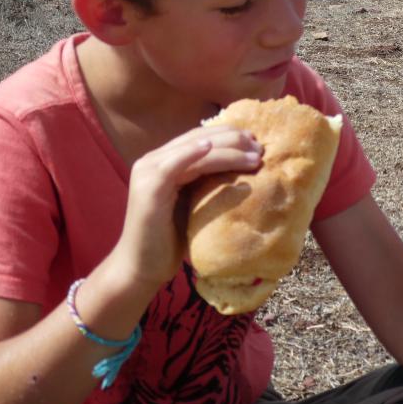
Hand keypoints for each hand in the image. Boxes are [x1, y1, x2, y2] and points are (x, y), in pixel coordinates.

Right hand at [111, 124, 261, 289]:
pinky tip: (210, 149)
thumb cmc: (171, 239)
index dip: (228, 135)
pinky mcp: (148, 188)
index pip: (200, 138)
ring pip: (193, 150)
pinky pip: (173, 165)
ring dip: (226, 149)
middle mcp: (153, 161)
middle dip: (233, 139)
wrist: (142, 268)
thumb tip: (245, 168)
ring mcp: (148, 172)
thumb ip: (207, 182)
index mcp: (164, 162)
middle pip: (198, 139)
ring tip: (253, 155)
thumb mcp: (194, 203)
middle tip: (260, 145)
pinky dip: (191, 154)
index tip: (256, 140)